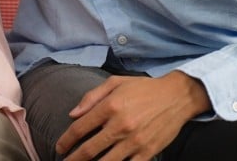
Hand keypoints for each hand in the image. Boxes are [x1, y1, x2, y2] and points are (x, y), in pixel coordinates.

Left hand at [56, 71, 210, 160]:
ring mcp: (135, 141)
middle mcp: (120, 126)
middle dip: (74, 159)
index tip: (59, 148)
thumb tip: (72, 114)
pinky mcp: (148, 151)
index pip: (80, 128)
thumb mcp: (115, 83)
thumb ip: (91, 97)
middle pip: (90, 149)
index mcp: (110, 107)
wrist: (177, 96)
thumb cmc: (143, 88)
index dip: (66, 140)